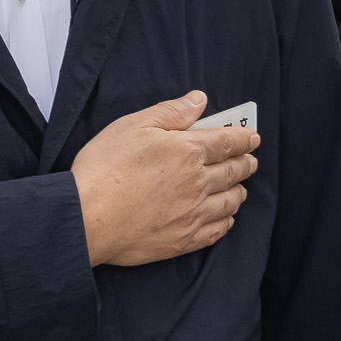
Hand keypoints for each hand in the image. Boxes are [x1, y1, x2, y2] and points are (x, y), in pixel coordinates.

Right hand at [70, 90, 259, 266]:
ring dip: (238, 191)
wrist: (87, 219)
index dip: (242, 138)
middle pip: (232, 171)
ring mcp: (192, 214)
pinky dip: (226, 221)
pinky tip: (225, 218)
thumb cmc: (105, 168)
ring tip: (240, 187)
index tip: (252, 138)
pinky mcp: (183, 240)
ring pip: (229, 202)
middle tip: (250, 160)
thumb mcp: (133, 126)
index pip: (226, 142)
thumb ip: (171, 112)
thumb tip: (199, 100)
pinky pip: (216, 231)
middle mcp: (198, 183)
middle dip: (245, 163)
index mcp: (188, 151)